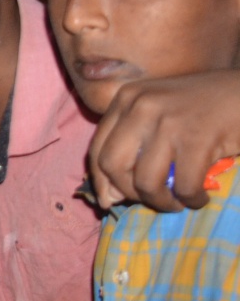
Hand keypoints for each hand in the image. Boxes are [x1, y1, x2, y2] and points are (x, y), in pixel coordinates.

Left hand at [91, 70, 239, 210]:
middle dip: (129, 192)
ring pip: (145, 181)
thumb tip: (109, 196)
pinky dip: (192, 200)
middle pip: (112, 165)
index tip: (112, 200)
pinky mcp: (198, 139)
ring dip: (162, 202)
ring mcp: (168, 122)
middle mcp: (141, 106)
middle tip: (152, 199)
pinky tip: (199, 197)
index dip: (101, 180)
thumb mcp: (158, 113)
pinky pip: (184, 186)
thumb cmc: (202, 106)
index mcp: (126, 98)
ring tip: (177, 201)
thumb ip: (132, 145)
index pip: (97, 147)